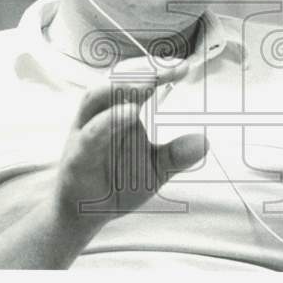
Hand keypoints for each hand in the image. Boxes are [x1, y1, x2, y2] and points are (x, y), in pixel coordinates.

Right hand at [54, 56, 207, 235]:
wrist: (85, 215)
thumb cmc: (117, 183)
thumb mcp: (155, 169)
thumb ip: (176, 155)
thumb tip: (205, 142)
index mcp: (118, 110)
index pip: (137, 80)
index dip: (159, 70)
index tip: (185, 66)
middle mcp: (99, 114)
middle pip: (116, 79)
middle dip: (144, 70)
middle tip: (172, 68)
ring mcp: (86, 133)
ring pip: (97, 98)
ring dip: (123, 87)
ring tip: (150, 82)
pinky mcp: (78, 155)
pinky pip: (91, 134)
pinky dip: (108, 121)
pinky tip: (130, 113)